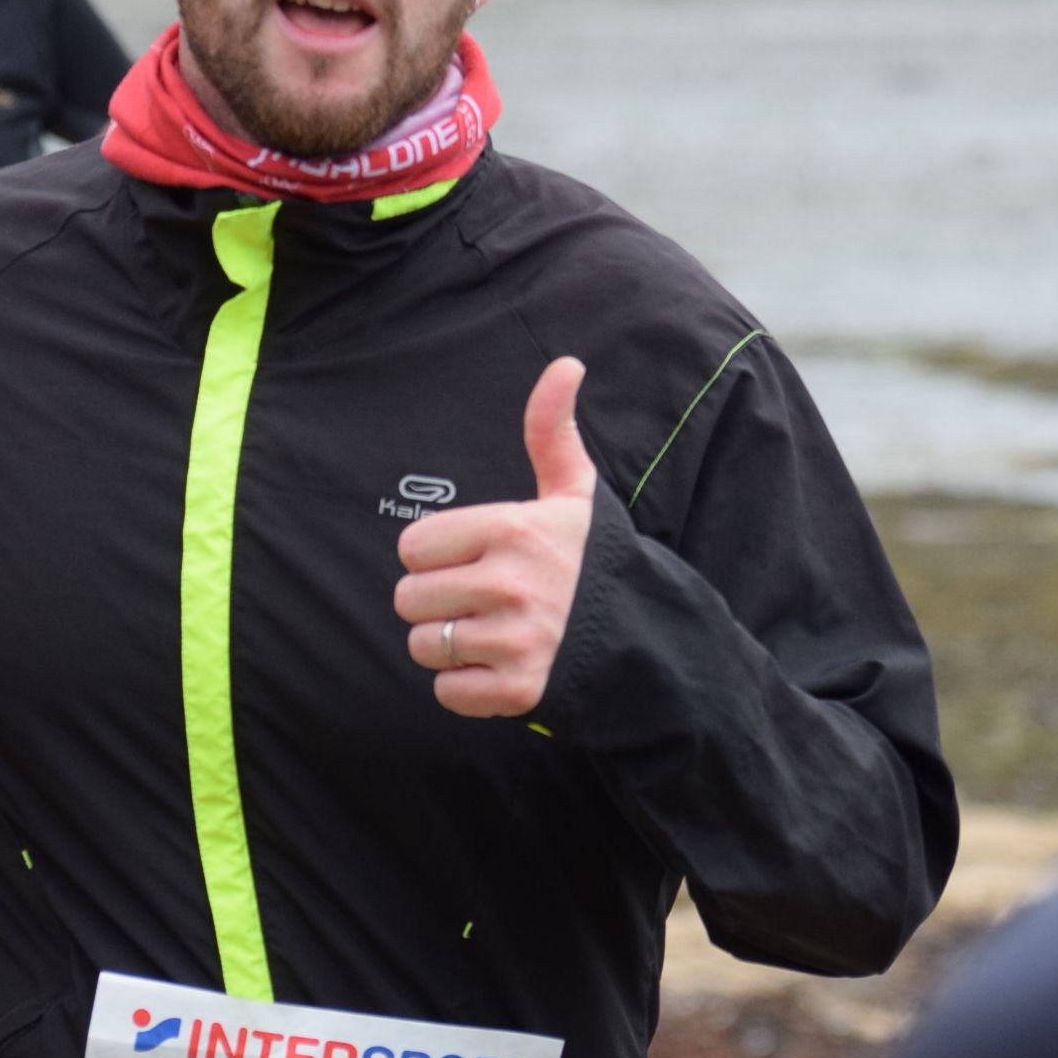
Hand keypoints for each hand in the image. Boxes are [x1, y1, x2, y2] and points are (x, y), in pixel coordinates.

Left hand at [394, 357, 595, 716]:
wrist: (647, 637)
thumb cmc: (596, 561)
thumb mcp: (575, 492)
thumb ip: (552, 431)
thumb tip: (565, 364)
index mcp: (512, 529)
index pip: (413, 547)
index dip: (436, 556)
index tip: (472, 560)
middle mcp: (510, 584)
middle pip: (409, 599)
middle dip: (436, 603)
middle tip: (479, 601)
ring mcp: (514, 640)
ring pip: (425, 647)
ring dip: (448, 647)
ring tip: (490, 634)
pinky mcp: (518, 690)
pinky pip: (447, 692)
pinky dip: (466, 688)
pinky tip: (500, 668)